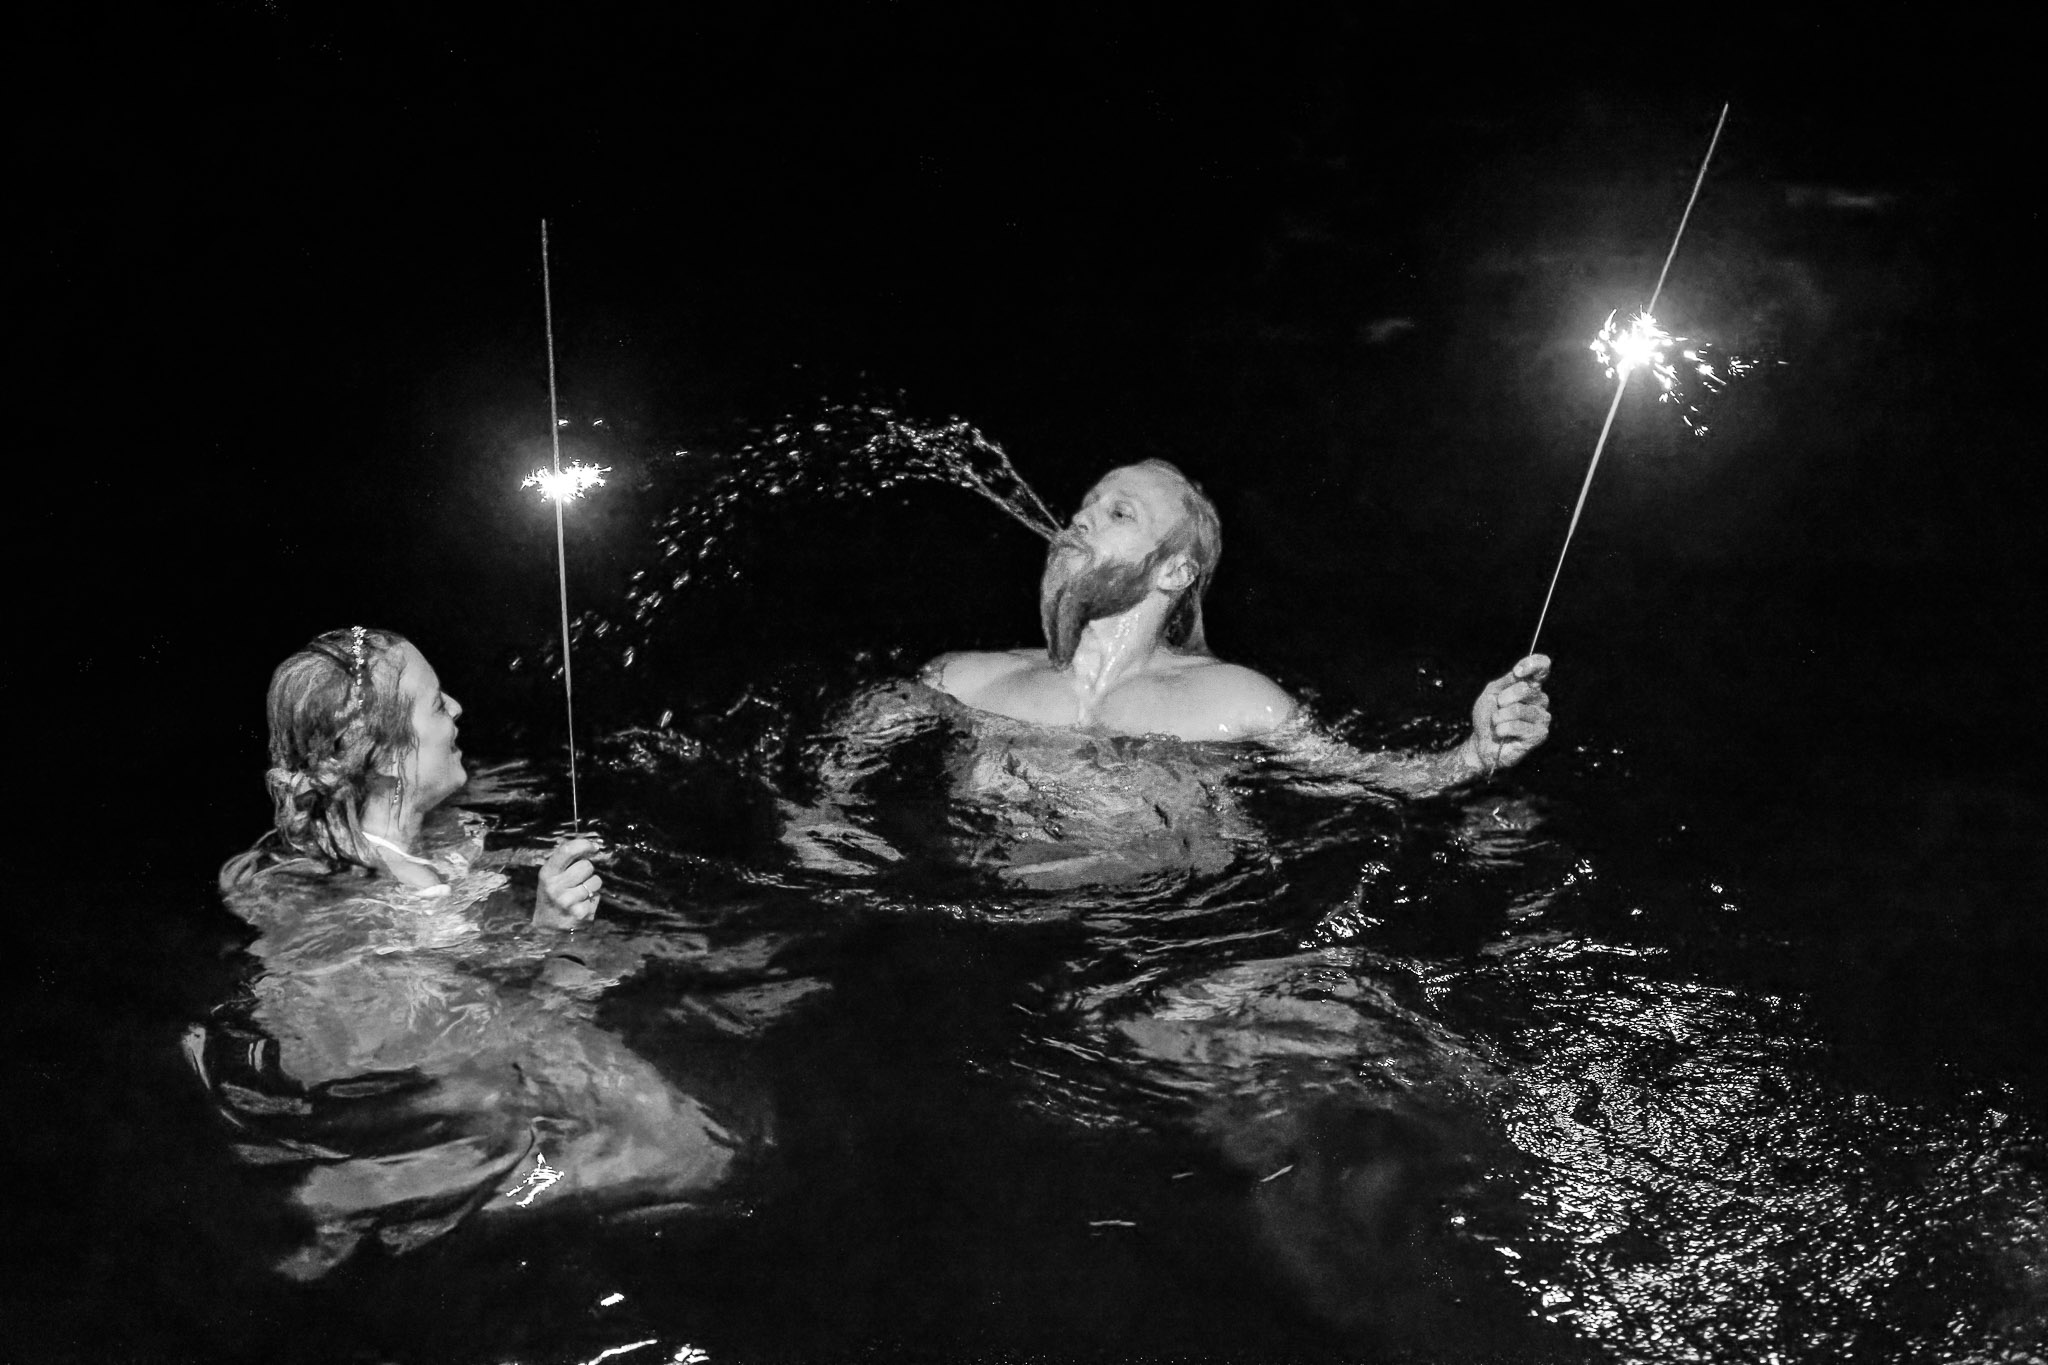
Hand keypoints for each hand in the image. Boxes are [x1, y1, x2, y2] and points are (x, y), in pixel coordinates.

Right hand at [533, 836, 603, 929]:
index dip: (584, 844)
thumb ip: (564, 860)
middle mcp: (555, 888)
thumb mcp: (550, 877)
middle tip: (578, 880)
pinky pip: (598, 896)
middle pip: (587, 865)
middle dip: (587, 870)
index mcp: (547, 875)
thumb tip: (592, 845)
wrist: (549, 928)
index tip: (593, 847)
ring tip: (578, 894)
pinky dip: (592, 899)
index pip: (567, 851)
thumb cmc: (553, 895)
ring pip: (596, 881)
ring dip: (591, 885)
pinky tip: (581, 905)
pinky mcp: (581, 913)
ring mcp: (569, 902)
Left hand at [1460, 654, 1551, 774]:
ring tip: (1498, 723)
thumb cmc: (1487, 717)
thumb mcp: (1492, 693)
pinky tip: (1502, 734)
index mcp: (1530, 686)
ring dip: (1499, 717)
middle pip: (1524, 689)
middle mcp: (1540, 700)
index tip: (1517, 672)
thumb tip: (1520, 673)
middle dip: (1502, 700)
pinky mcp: (1540, 734)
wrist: (1482, 742)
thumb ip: (1507, 680)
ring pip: (1517, 710)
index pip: (1543, 667)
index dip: (1533, 664)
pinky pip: (1517, 726)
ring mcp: (1542, 718)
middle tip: (1498, 710)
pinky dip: (1501, 729)